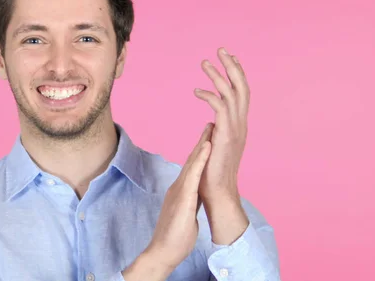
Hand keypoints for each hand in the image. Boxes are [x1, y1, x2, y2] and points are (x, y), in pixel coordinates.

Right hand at [122, 124, 212, 280]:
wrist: (164, 250)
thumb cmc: (175, 237)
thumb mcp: (186, 214)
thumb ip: (190, 203)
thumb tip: (195, 197)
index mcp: (182, 192)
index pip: (193, 169)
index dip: (201, 153)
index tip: (209, 139)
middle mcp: (179, 187)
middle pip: (192, 161)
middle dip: (202, 142)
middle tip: (210, 125)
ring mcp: (180, 191)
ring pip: (193, 163)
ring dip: (202, 145)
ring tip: (211, 128)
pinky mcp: (183, 197)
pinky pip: (194, 174)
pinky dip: (201, 159)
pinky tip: (207, 147)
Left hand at [194, 47, 249, 200]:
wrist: (218, 193)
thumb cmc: (213, 172)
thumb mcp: (215, 146)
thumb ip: (215, 133)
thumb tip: (210, 124)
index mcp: (239, 125)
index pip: (242, 93)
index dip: (238, 74)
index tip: (230, 59)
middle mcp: (241, 124)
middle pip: (242, 87)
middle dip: (232, 66)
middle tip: (221, 49)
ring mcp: (236, 129)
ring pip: (231, 93)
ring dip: (218, 75)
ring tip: (205, 62)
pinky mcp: (226, 135)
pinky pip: (220, 107)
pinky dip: (209, 95)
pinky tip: (197, 91)